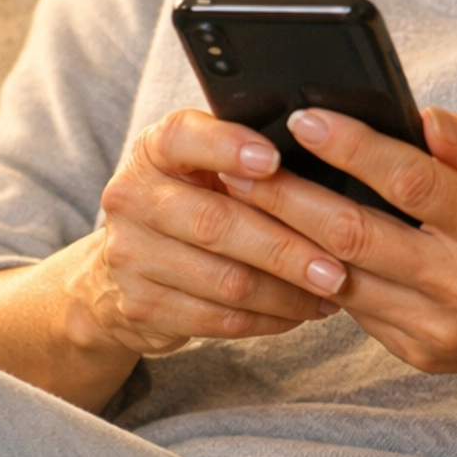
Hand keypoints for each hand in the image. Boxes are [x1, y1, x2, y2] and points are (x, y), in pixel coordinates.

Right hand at [90, 109, 348, 352]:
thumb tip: (330, 160)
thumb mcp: (201, 169)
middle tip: (336, 268)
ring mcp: (130, 255)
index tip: (273, 160)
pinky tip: (300, 313)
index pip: (183, 137)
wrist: (120, 274)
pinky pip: (219, 319)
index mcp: (153, 151)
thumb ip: (247, 160)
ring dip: (287, 293)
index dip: (227, 147)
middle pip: (216, 223)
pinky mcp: (140, 306)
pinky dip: (268, 319)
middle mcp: (132, 198)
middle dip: (285, 248)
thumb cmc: (188, 206)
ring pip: (225, 280)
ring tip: (331, 292)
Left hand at [221, 104, 456, 393]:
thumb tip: (424, 117)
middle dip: (286, 196)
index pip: (411, 183)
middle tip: (236, 161)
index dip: (353, 148)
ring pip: (341, 279)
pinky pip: (354, 309)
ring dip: (284, 238)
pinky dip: (316, 274)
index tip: (304, 117)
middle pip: (354, 235)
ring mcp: (437, 326)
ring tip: (240, 198)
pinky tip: (281, 243)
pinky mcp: (418, 353)